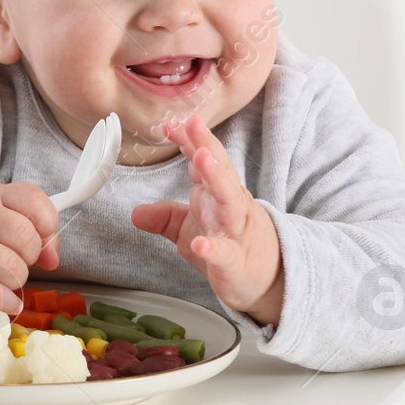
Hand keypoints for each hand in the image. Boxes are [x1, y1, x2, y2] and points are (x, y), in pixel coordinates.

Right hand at [0, 182, 59, 312]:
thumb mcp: (5, 215)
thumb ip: (38, 232)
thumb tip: (52, 260)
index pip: (33, 200)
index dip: (47, 223)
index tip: (41, 234)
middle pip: (26, 239)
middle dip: (31, 256)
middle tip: (19, 258)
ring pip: (10, 269)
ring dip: (17, 279)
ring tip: (7, 276)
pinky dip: (7, 302)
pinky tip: (8, 300)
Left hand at [130, 113, 284, 325]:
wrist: (268, 281)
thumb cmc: (230, 248)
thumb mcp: (190, 230)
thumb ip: (164, 217)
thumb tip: (136, 213)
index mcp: (216, 195)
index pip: (203, 162)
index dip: (188, 141)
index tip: (170, 123)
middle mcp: (229, 207)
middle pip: (220, 171)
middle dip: (207, 145)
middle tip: (193, 123)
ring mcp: (236, 233)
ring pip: (229, 202)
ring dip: (215, 179)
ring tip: (201, 159)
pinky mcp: (237, 263)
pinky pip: (226, 254)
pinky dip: (214, 249)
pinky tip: (201, 244)